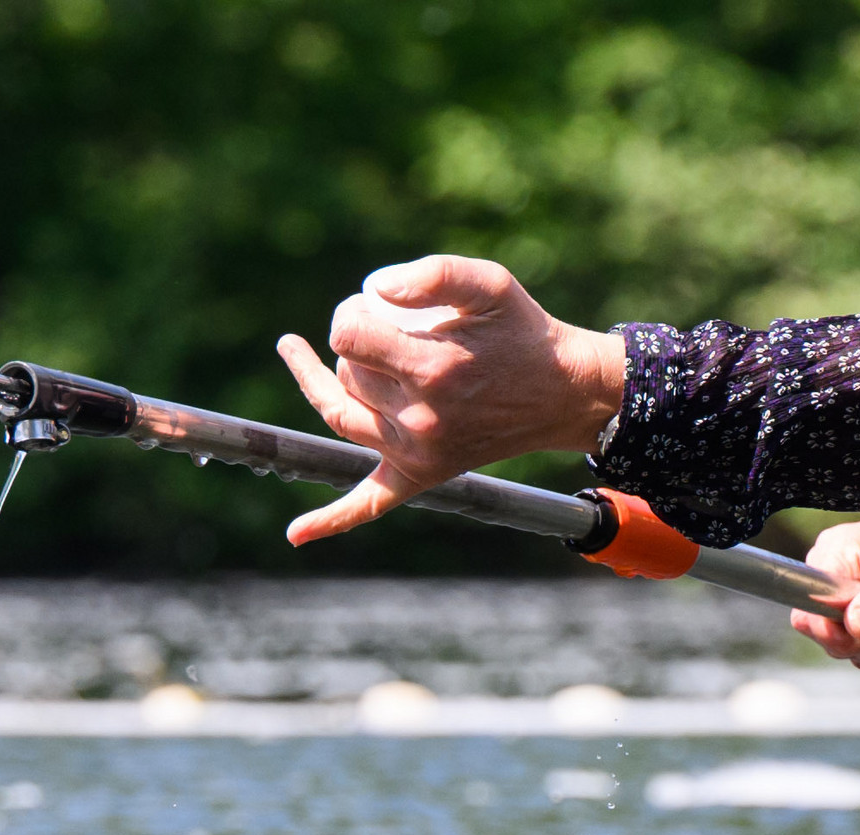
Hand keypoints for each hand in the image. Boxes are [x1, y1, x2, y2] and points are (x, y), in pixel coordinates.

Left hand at [275, 255, 626, 544]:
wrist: (563, 393)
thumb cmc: (521, 333)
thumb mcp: (489, 284)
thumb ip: (432, 274)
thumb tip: (374, 289)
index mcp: (432, 369)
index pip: (348, 340)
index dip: (347, 316)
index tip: (368, 307)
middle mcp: (419, 417)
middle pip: (346, 375)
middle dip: (351, 345)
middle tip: (375, 327)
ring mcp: (415, 453)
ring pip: (341, 416)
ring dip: (324, 385)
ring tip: (301, 354)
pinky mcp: (419, 475)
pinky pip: (369, 504)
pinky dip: (331, 520)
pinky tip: (295, 535)